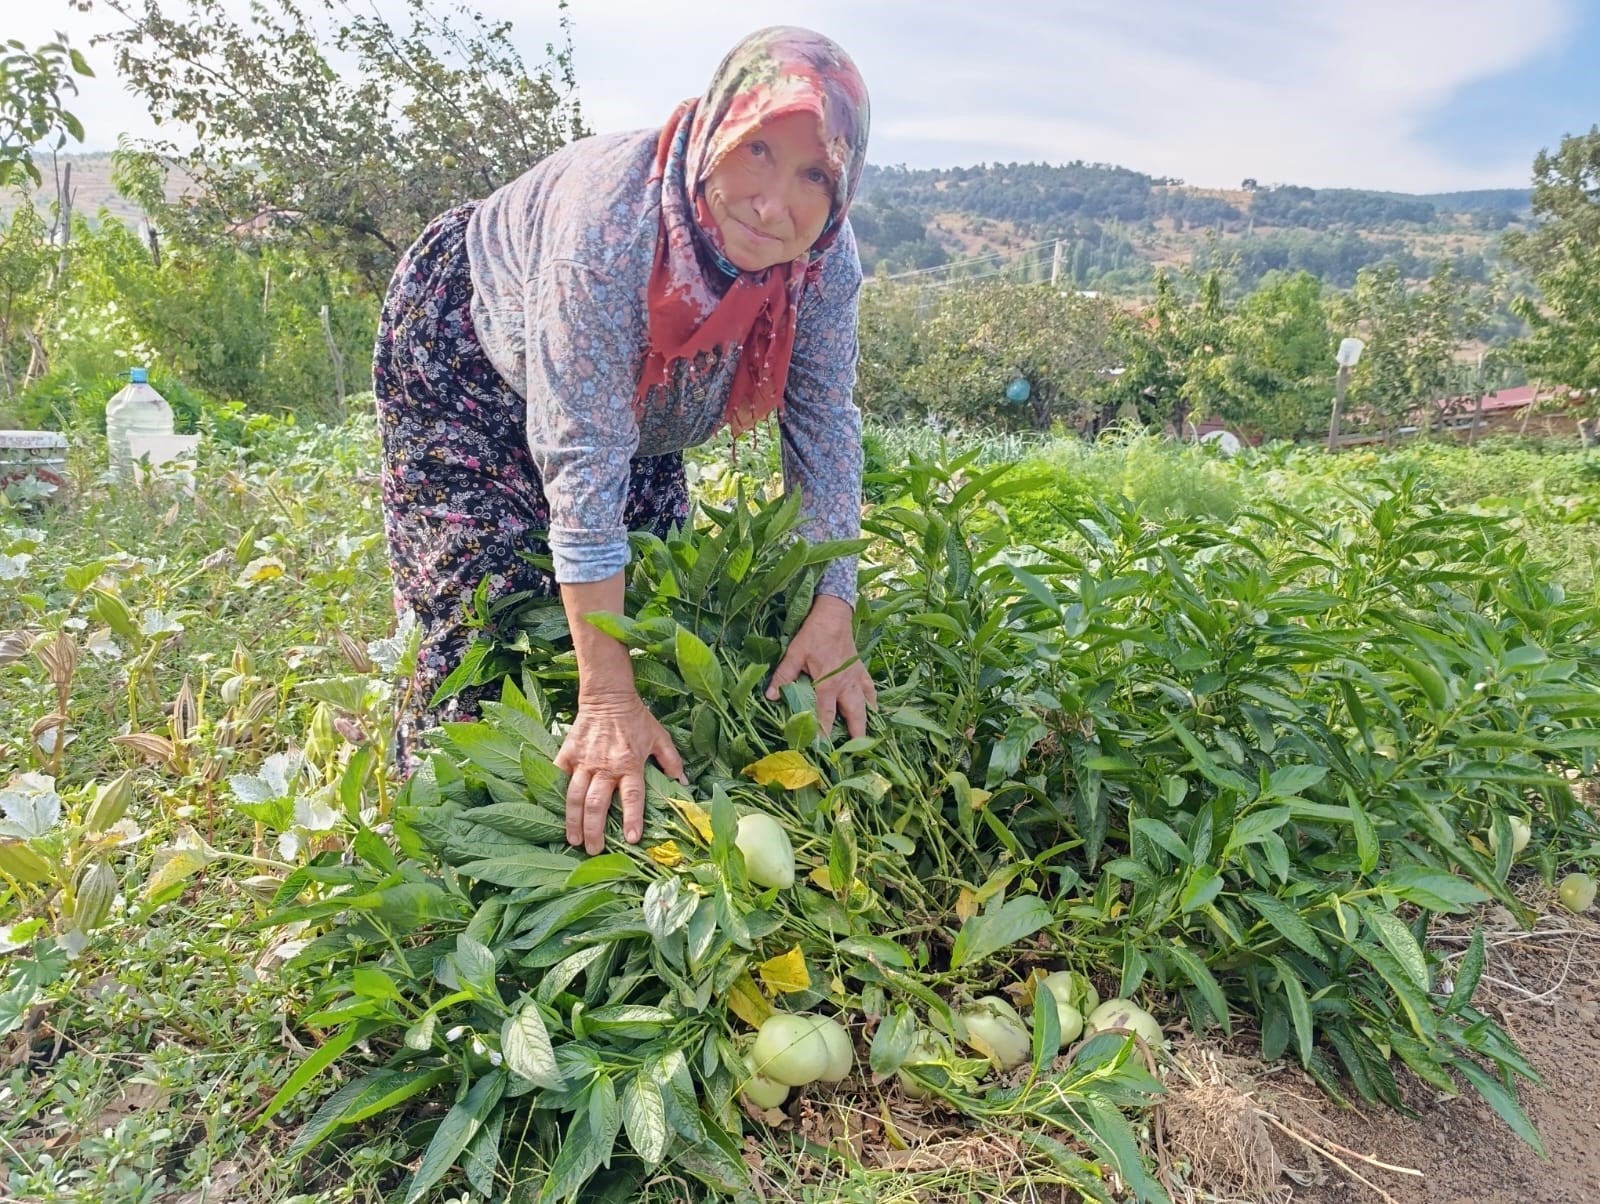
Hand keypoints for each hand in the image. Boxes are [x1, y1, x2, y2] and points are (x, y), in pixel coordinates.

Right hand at [554, 693, 684, 854]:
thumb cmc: (637, 718)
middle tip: (593, 850)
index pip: (632, 797)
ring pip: (575, 796)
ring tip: (573, 840)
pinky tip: (553, 812)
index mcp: (630, 764)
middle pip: (597, 804)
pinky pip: (558, 777)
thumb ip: (671, 761)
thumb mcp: (660, 737)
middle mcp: (606, 766)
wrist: (608, 695)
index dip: (632, 819)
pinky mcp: (568, 753)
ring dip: (573, 821)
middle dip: (594, 830)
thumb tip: (684, 784)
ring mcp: (584, 761)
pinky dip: (554, 795)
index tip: (631, 839)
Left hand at [765, 594, 876, 739]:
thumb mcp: (794, 653)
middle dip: (854, 736)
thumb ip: (783, 676)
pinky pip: (871, 690)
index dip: (824, 735)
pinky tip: (875, 711)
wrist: (834, 614)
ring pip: (866, 707)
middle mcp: (845, 686)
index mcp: (827, 684)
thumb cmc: (813, 633)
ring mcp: (856, 679)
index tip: (822, 751)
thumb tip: (771, 696)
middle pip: (854, 717)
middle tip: (853, 754)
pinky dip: (873, 702)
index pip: (826, 717)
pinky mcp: (861, 670)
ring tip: (867, 740)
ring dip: (865, 723)